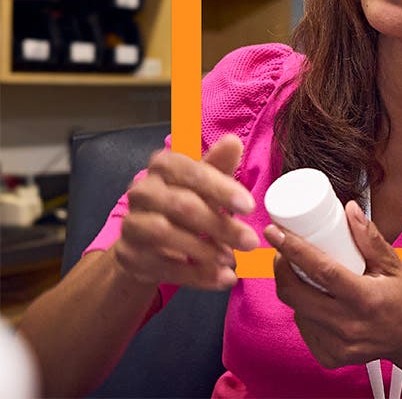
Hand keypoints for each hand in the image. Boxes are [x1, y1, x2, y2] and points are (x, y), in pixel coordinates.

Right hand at [111, 134, 258, 289]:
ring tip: (232, 260)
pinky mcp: (130, 255)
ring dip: (204, 251)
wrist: (148, 242)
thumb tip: (233, 142)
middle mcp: (142, 192)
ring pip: (166, 235)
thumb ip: (219, 165)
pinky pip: (164, 267)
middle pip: (182, 205)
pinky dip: (197, 275)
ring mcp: (132, 225)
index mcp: (163, 167)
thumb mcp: (205, 184)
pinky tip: (222, 279)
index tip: (250, 206)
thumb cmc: (186, 203)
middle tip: (251, 241)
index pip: (191, 171)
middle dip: (220, 225)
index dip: (221, 189)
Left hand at [268, 201, 401, 369]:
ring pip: (296, 310)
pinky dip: (304, 310)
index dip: (294, 249)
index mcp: (365, 299)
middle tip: (284, 251)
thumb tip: (349, 210)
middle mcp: (347, 325)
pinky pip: (304, 327)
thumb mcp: (394, 266)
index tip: (276, 232)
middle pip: (295, 293)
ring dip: (293, 288)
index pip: (321, 270)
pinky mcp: (329, 356)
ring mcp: (336, 344)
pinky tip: (316, 300)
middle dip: (282, 268)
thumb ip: (370, 238)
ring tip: (305, 275)